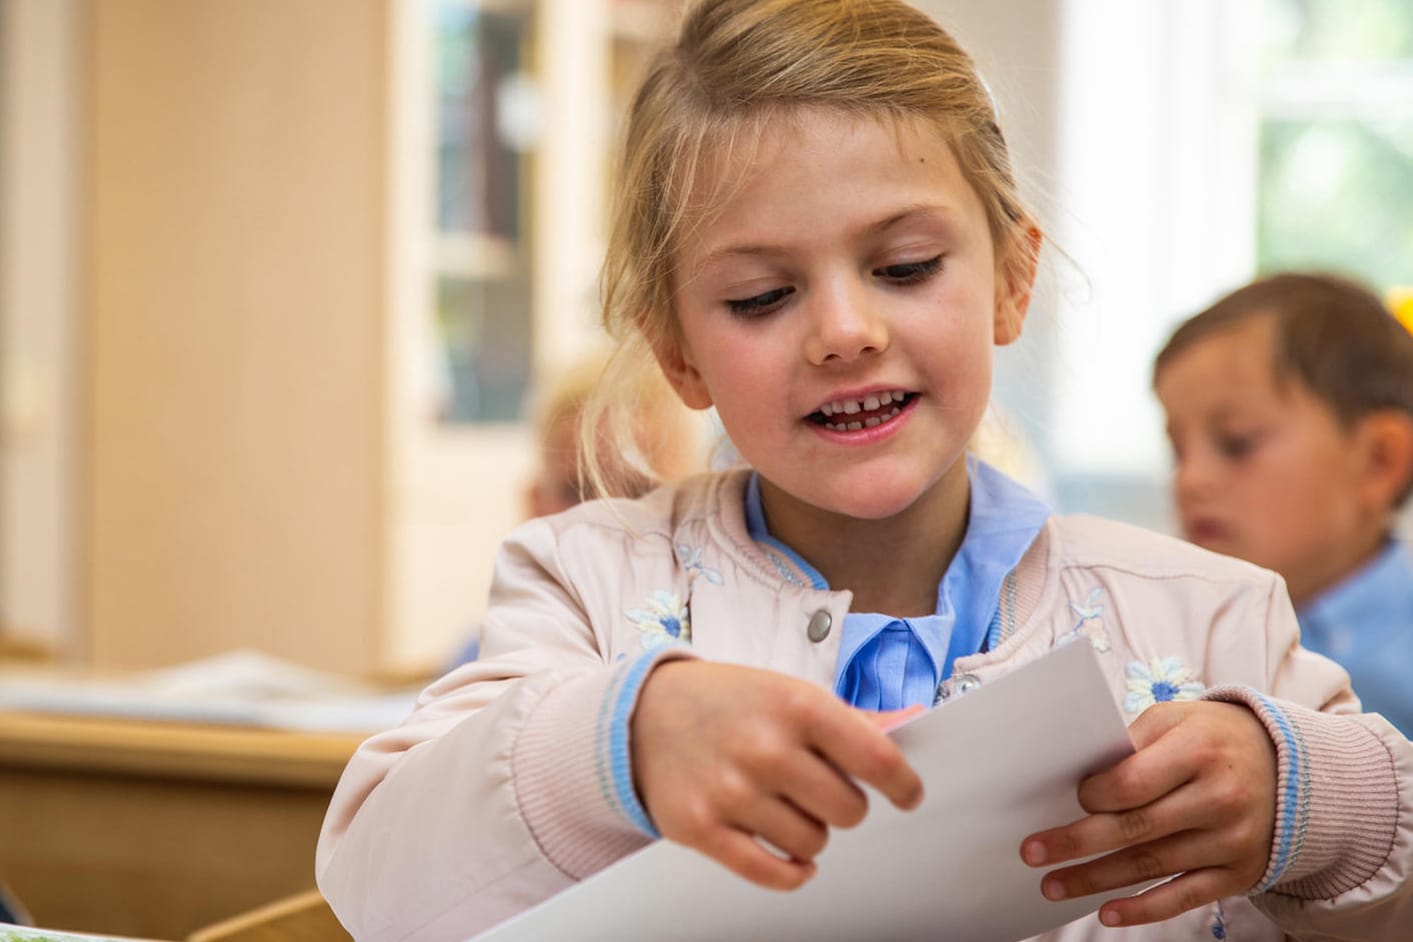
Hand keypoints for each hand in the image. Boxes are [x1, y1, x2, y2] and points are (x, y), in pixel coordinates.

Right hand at [631, 659, 923, 889]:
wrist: (643, 713)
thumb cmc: (728, 702)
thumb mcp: (787, 692)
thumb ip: (845, 721)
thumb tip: (903, 731)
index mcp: (795, 705)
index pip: (876, 759)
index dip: (902, 784)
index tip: (907, 794)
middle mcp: (765, 748)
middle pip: (849, 811)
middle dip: (844, 805)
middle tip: (821, 790)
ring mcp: (731, 791)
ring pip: (814, 844)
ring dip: (810, 832)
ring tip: (786, 806)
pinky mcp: (701, 827)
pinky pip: (772, 873)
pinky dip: (792, 871)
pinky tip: (791, 856)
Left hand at [1019, 700, 1275, 927]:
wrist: (1292, 769)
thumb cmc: (1215, 738)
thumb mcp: (1178, 718)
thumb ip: (1132, 742)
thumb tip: (1082, 776)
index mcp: (1199, 751)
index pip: (1132, 782)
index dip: (1093, 795)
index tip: (1070, 798)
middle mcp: (1219, 798)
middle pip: (1135, 828)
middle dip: (1076, 843)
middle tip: (1033, 852)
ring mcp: (1231, 840)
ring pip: (1151, 866)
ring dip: (1096, 880)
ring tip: (1053, 885)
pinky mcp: (1238, 873)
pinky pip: (1184, 897)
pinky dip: (1144, 909)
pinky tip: (1107, 913)